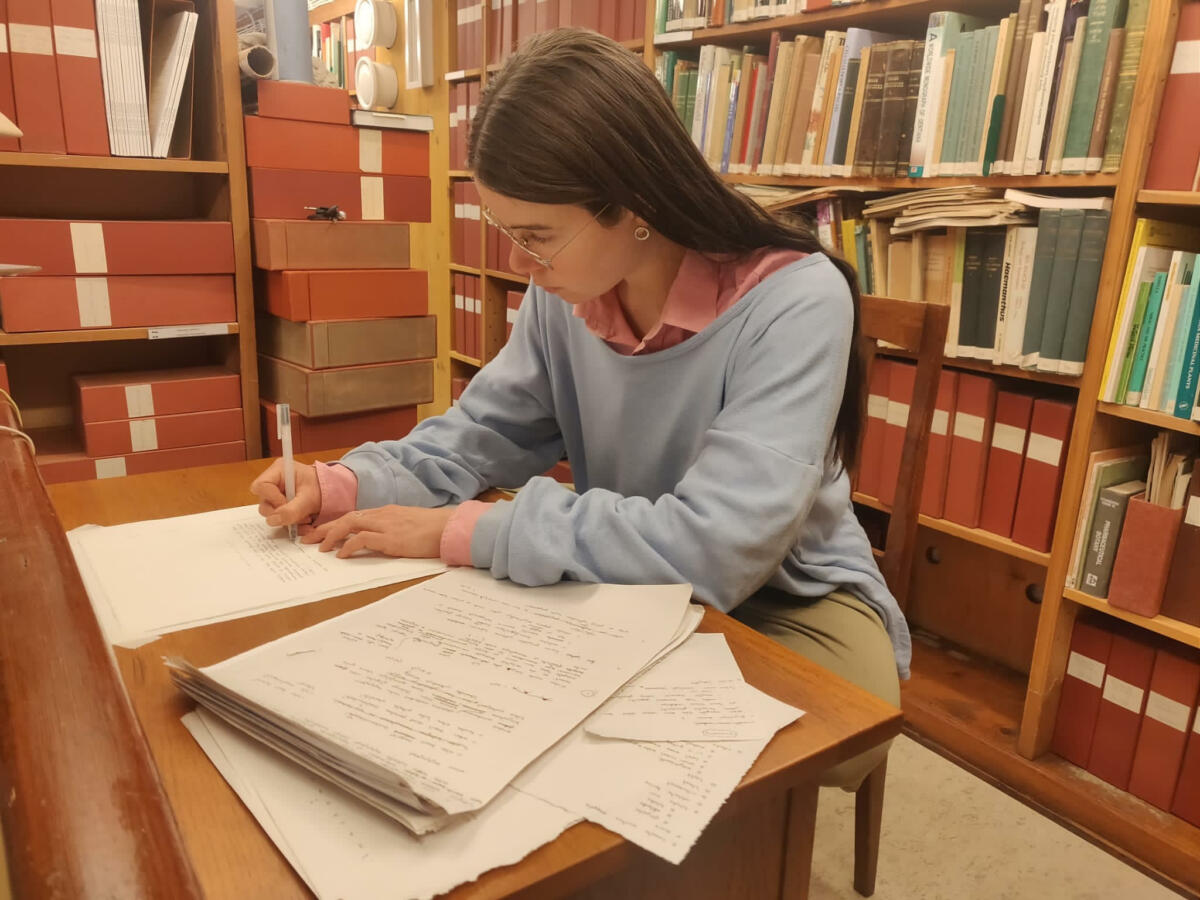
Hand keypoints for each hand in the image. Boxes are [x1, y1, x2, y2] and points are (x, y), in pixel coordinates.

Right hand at [250, 459, 321, 527]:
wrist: (331, 491)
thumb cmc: (322, 487)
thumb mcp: (309, 499)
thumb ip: (292, 510)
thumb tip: (272, 520)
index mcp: (279, 470)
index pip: (261, 486)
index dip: (272, 499)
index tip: (287, 504)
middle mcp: (273, 481)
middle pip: (264, 502)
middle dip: (281, 513)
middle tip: (300, 515)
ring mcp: (275, 494)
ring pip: (271, 513)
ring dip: (288, 520)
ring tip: (306, 518)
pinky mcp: (279, 504)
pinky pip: (278, 518)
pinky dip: (291, 522)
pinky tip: (303, 521)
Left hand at [302, 505, 455, 558]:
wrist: (449, 527)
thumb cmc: (433, 529)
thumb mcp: (408, 525)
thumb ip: (392, 528)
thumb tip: (377, 540)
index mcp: (386, 512)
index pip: (354, 516)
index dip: (334, 524)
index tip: (319, 533)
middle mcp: (382, 515)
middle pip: (346, 518)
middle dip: (324, 529)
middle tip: (307, 540)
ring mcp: (386, 525)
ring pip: (349, 525)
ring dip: (331, 536)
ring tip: (320, 548)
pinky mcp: (391, 538)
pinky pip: (362, 539)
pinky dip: (348, 545)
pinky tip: (341, 554)